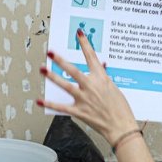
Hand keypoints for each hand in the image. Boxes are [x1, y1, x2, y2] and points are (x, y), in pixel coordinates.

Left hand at [39, 31, 138, 145]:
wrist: (121, 127)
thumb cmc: (120, 110)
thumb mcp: (114, 89)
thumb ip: (103, 78)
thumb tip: (100, 68)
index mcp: (101, 79)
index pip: (92, 57)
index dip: (85, 44)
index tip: (79, 34)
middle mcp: (91, 86)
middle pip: (73, 70)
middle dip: (60, 60)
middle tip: (50, 52)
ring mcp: (84, 99)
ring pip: (65, 85)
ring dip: (52, 77)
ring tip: (42, 70)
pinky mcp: (79, 112)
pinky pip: (61, 107)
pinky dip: (49, 104)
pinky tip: (39, 100)